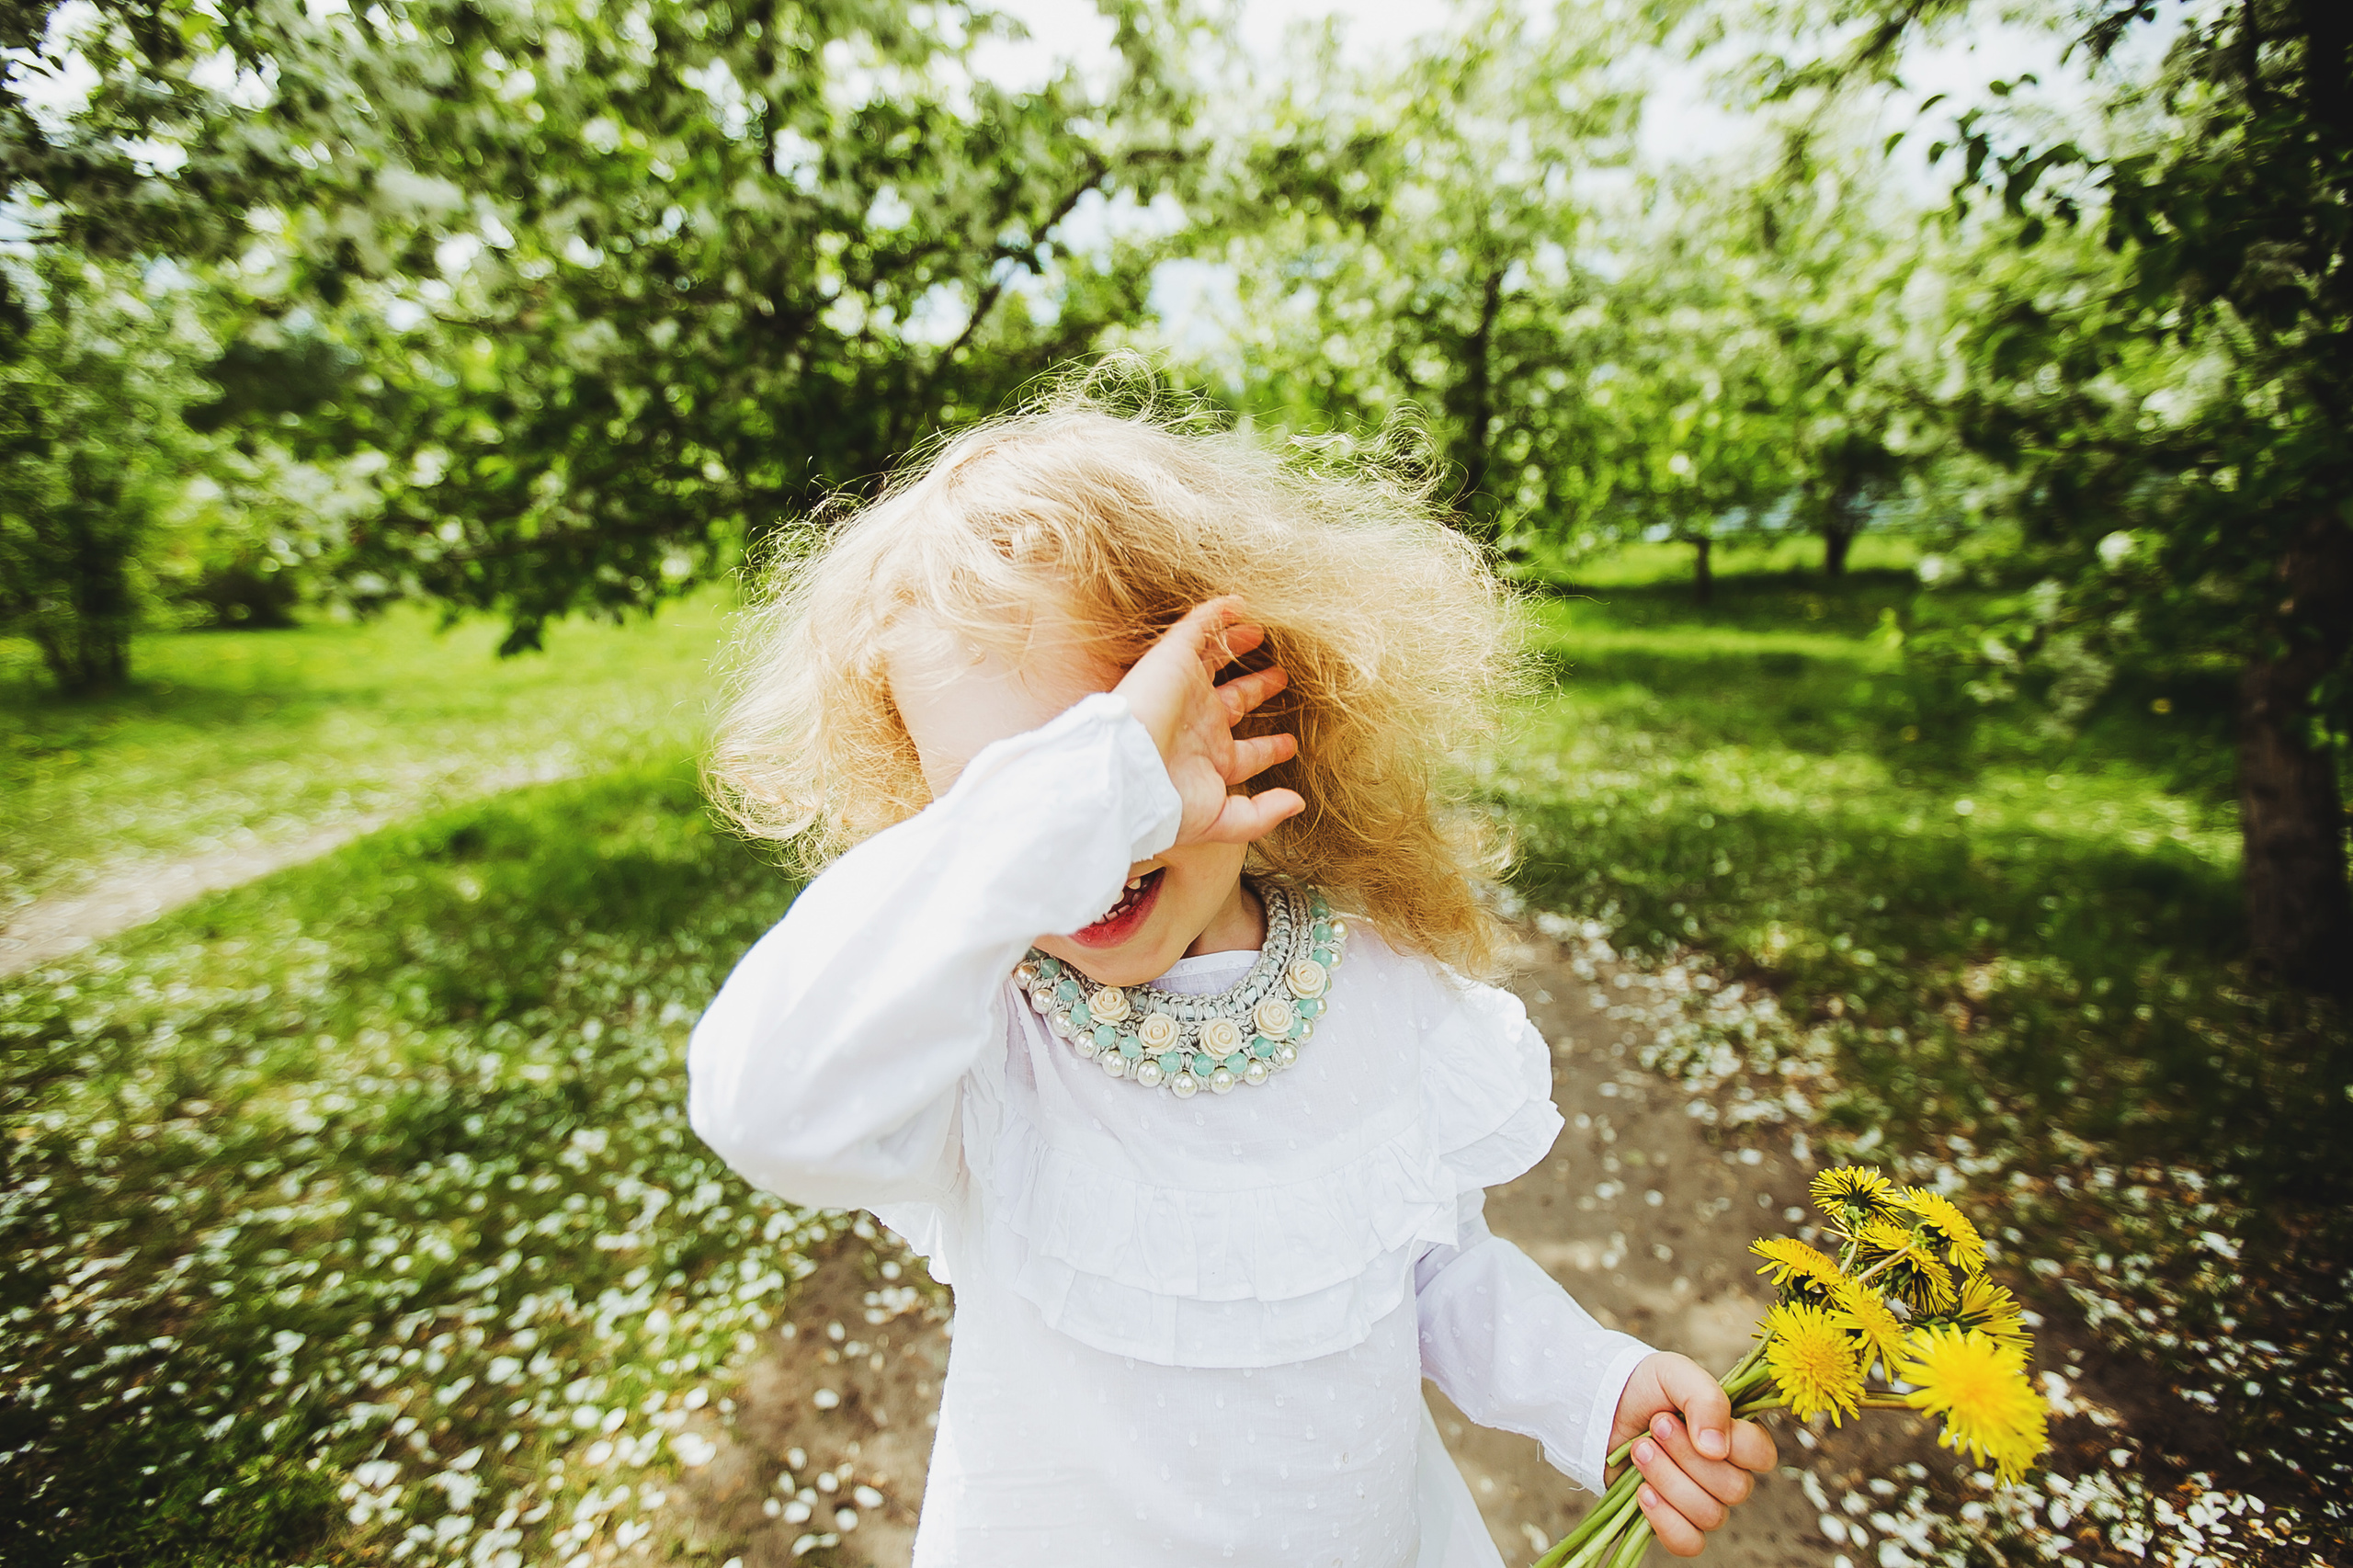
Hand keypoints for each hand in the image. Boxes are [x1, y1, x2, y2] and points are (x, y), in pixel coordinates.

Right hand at [1113, 598, 1301, 847]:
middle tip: (1282, 677)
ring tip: (1259, 632)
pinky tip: (1236, 603)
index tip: (1290, 744)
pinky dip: (1215, 615)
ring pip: (1215, 662)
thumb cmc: (1166, 805)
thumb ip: (1262, 814)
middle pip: (1235, 701)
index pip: (1247, 752)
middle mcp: (1199, 724)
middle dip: (1257, 689)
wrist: (1125, 775)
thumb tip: (1298, 804)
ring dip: (1236, 647)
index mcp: (1210, 761)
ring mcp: (1186, 691)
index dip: (1269, 747)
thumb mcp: (1222, 821)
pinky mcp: (1173, 662)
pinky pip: (1196, 629)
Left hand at [1608, 1352, 1777, 1556]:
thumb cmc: (1646, 1387)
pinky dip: (1665, 1520)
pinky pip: (1688, 1543)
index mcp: (1736, 1436)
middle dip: (1685, 1457)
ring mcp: (1701, 1500)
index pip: (1761, 1455)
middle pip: (1734, 1489)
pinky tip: (1642, 1492)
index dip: (1732, 1444)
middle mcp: (1726, 1473)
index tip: (1685, 1419)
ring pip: (1710, 1515)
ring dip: (1667, 1480)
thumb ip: (1706, 1400)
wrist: (1602, 1406)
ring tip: (1639, 1450)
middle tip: (1654, 1426)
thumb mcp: (1675, 1373)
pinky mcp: (1673, 1520)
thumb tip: (1716, 1449)